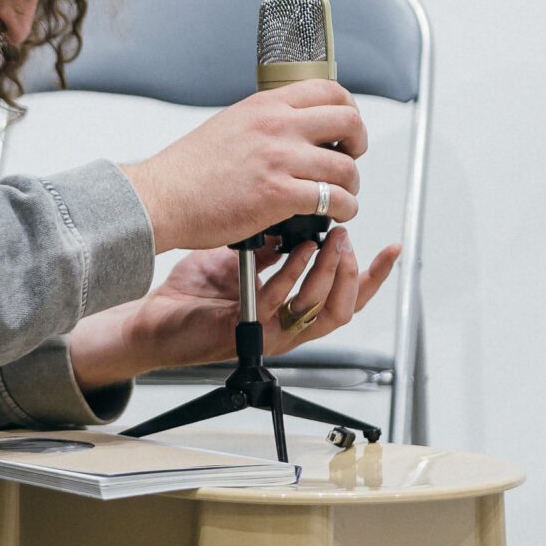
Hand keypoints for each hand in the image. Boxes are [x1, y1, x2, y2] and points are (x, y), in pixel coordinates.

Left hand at [68, 231, 400, 389]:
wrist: (153, 317)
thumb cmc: (193, 293)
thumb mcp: (243, 259)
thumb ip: (274, 245)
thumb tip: (298, 213)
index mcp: (292, 307)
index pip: (346, 296)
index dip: (374, 276)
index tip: (392, 248)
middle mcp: (286, 325)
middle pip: (345, 308)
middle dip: (355, 271)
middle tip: (348, 236)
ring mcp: (268, 331)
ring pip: (320, 310)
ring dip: (330, 271)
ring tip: (330, 240)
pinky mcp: (246, 331)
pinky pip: (280, 304)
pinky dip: (293, 274)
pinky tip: (297, 250)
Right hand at [117, 80, 365, 252]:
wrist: (161, 199)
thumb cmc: (187, 172)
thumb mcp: (229, 126)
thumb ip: (264, 123)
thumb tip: (293, 131)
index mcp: (265, 105)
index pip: (329, 90)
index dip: (348, 110)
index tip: (346, 129)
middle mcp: (277, 126)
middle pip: (349, 121)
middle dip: (359, 144)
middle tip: (350, 160)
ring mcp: (279, 160)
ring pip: (345, 167)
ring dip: (351, 186)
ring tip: (341, 197)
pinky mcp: (278, 195)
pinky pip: (332, 200)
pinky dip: (344, 210)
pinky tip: (334, 216)